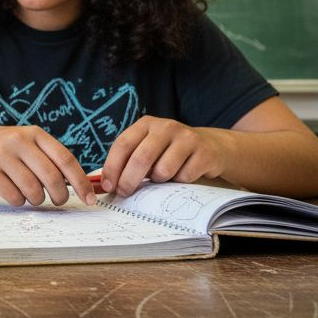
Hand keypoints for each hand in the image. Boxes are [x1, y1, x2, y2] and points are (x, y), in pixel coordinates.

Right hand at [0, 125, 96, 206]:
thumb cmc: (4, 148)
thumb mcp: (27, 143)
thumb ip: (49, 159)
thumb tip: (78, 186)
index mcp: (35, 134)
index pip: (66, 160)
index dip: (80, 182)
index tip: (89, 199)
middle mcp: (19, 141)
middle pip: (52, 178)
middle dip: (60, 196)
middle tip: (59, 201)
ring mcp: (2, 155)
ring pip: (33, 190)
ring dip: (37, 200)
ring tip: (32, 195)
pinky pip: (14, 197)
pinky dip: (19, 201)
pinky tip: (14, 193)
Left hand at [99, 116, 227, 196]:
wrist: (210, 147)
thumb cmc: (169, 152)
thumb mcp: (148, 148)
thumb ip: (128, 161)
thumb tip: (107, 184)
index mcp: (146, 124)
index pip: (123, 144)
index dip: (112, 167)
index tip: (107, 186)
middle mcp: (166, 127)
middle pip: (141, 158)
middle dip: (129, 180)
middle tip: (124, 193)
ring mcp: (187, 138)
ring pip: (163, 170)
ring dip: (159, 181)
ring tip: (163, 176)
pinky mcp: (204, 152)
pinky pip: (184, 177)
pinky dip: (180, 182)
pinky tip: (183, 173)